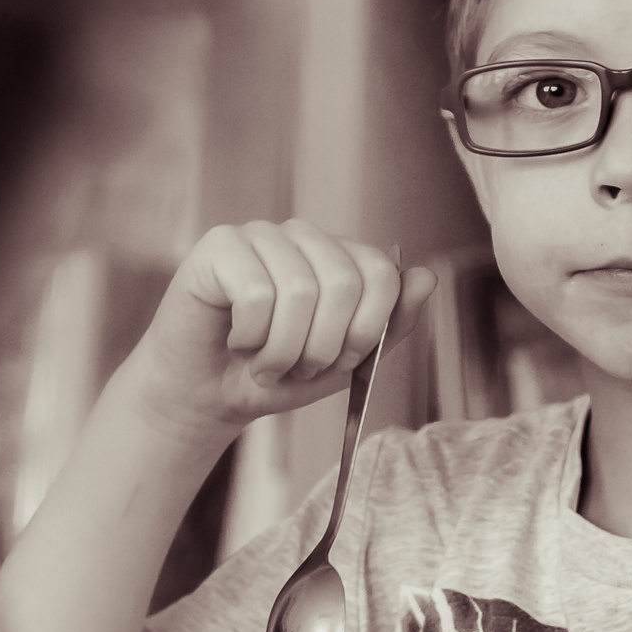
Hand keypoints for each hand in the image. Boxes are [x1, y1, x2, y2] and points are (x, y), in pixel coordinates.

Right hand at [123, 220, 435, 439]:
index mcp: (338, 256)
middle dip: (323, 346)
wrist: (205, 397)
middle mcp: (302, 237)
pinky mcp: (219, 245)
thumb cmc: (273, 377)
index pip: (382, 273)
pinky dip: (250, 336)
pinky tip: (236, 341)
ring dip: (282, 350)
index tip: (339, 362)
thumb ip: (389, 325)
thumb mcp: (345, 363)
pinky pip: (255, 293)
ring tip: (264, 363)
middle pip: (343, 282)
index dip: (366, 331)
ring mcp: (260, 235)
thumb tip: (427, 276)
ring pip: (298, 290)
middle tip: (296, 367)